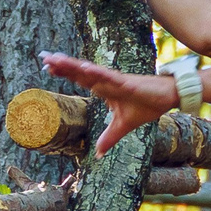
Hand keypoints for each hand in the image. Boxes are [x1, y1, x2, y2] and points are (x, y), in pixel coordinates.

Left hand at [42, 52, 177, 153]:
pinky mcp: (126, 82)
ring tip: (56, 59)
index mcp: (104, 88)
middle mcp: (106, 81)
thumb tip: (98, 154)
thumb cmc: (147, 106)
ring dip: (73, 65)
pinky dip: (96, 72)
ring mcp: (115, 80)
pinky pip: (109, 77)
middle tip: (43, 56)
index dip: (64, 72)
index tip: (46, 67)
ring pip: (89, 71)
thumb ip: (109, 138)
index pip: (79, 78)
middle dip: (61, 64)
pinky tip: (84, 67)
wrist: (168, 98)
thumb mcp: (123, 127)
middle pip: (79, 71)